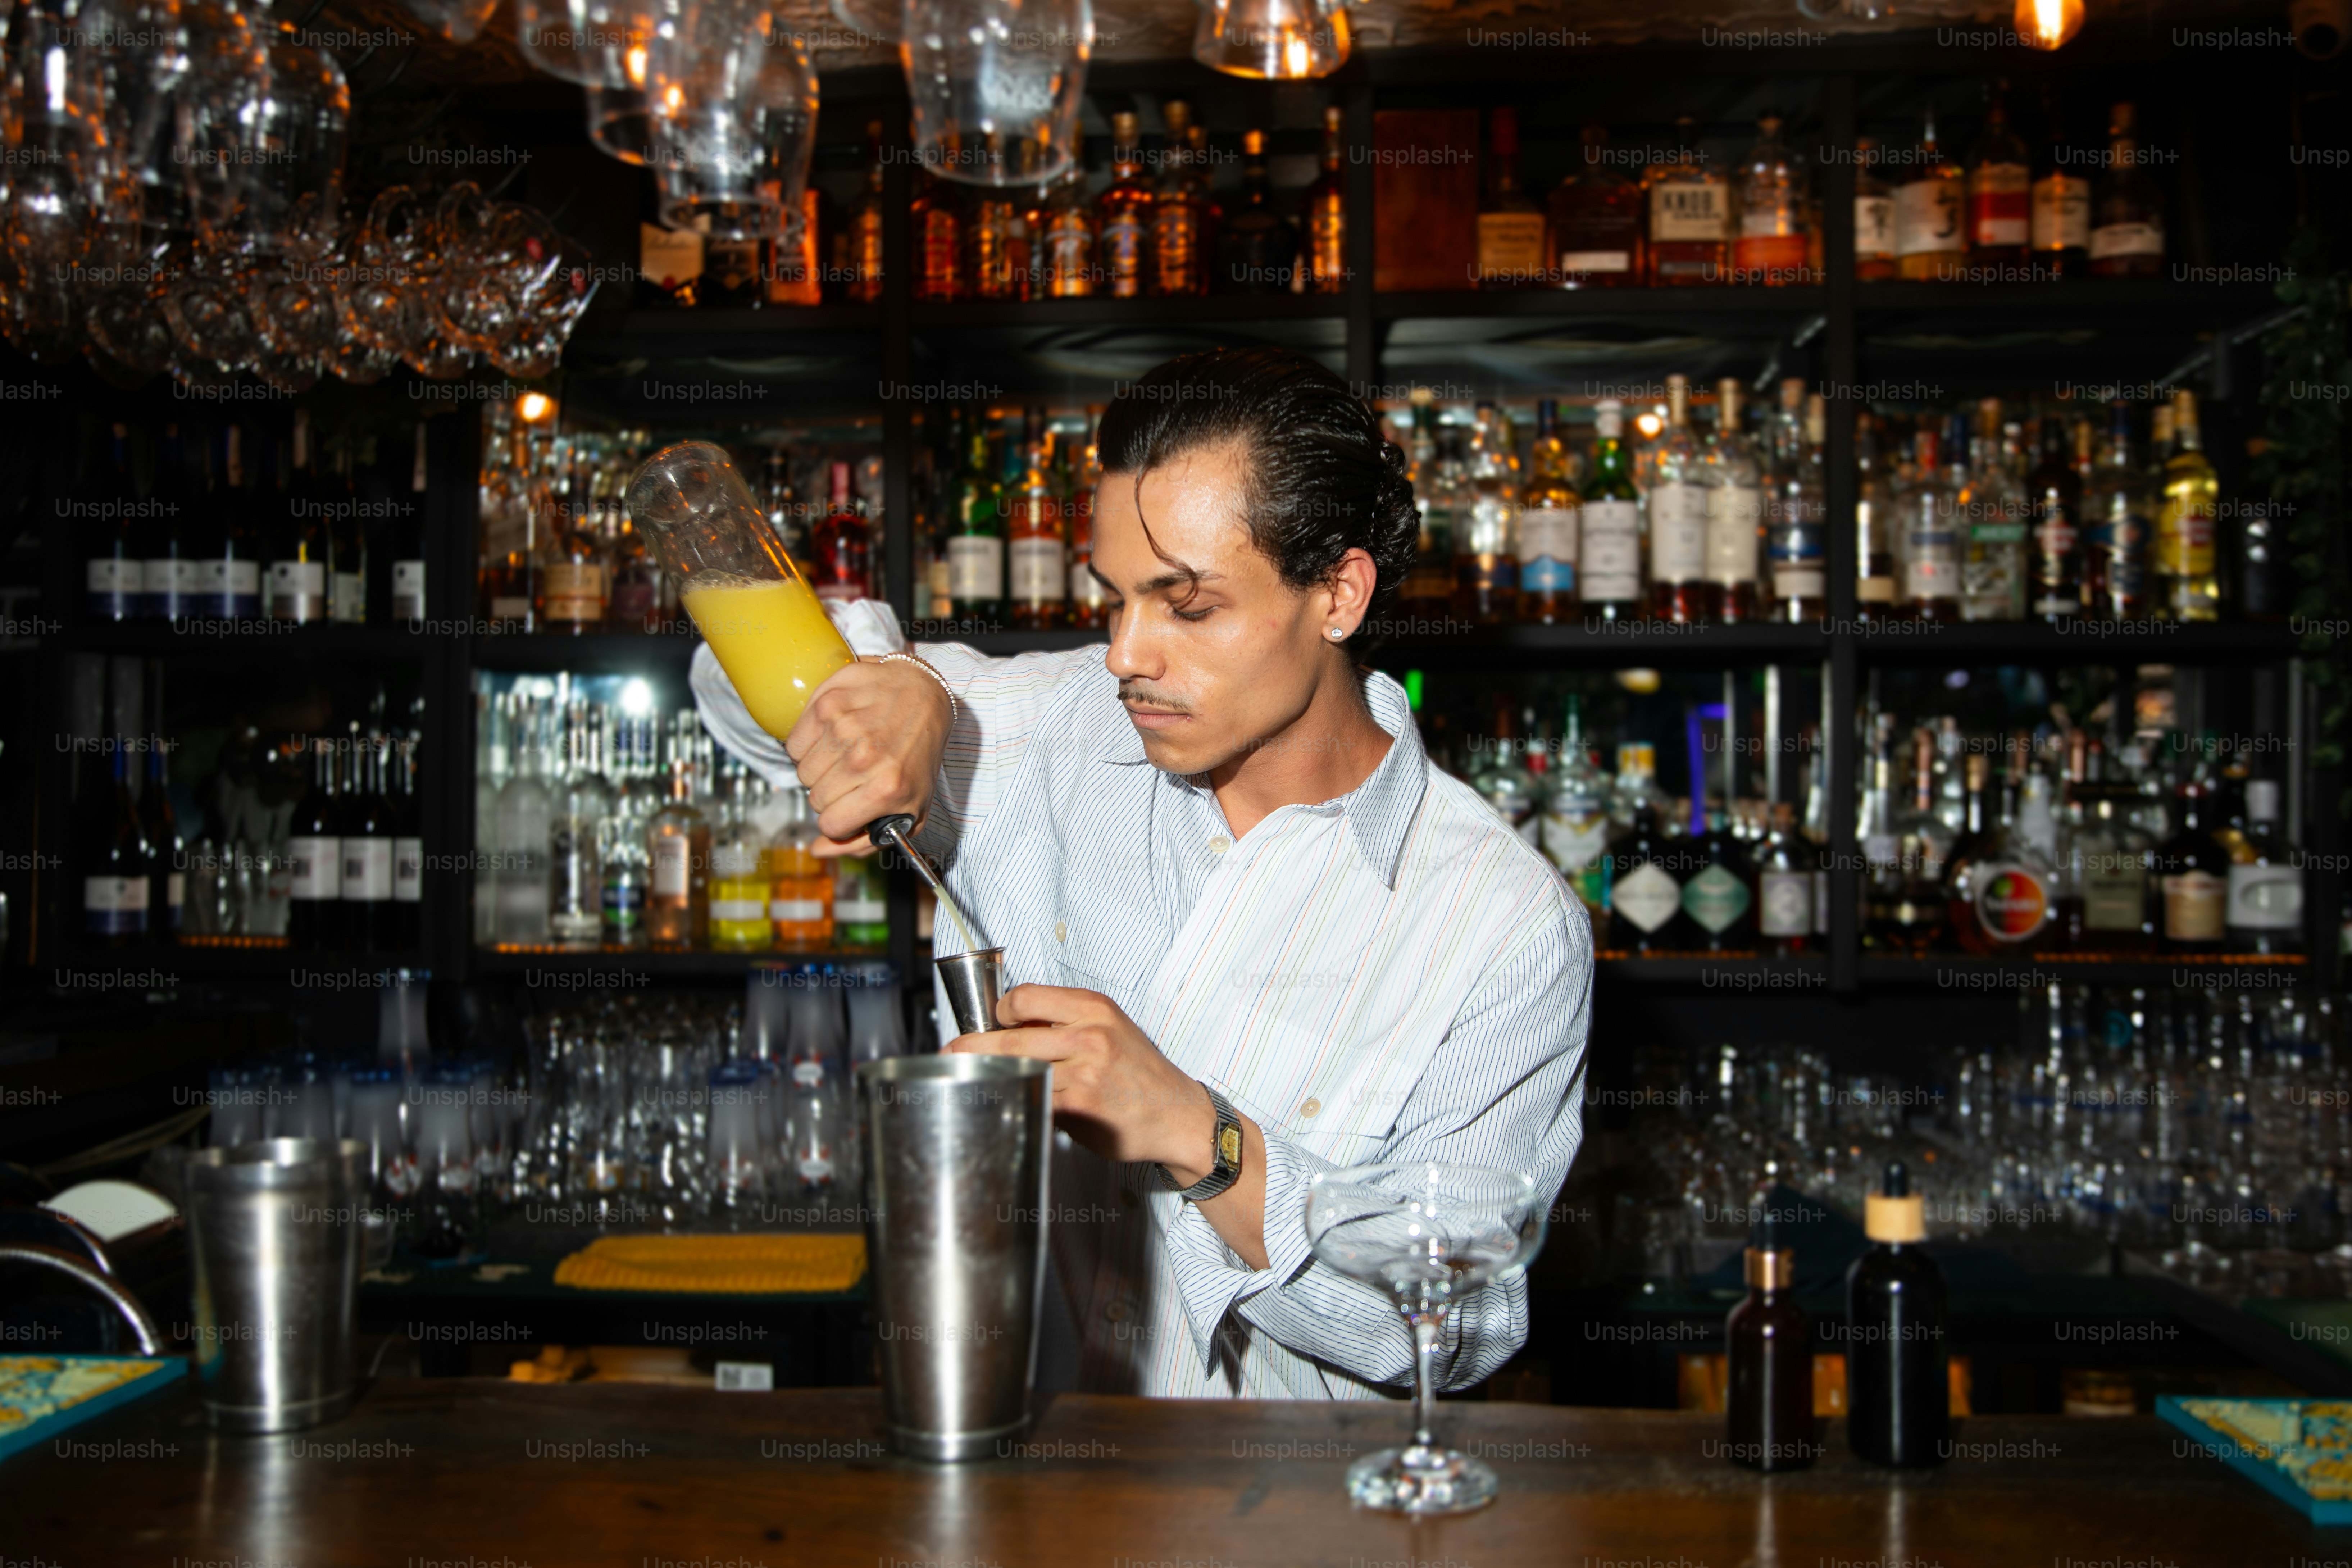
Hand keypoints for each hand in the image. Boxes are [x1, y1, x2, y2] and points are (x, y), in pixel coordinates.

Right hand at [785, 656, 952, 853]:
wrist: (925, 696)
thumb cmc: (917, 755)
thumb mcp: (911, 809)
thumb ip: (864, 841)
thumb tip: (818, 850)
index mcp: (887, 789)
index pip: (830, 824)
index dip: (839, 819)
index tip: (852, 806)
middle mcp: (865, 758)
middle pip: (815, 798)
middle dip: (831, 793)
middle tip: (854, 776)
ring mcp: (844, 727)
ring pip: (803, 770)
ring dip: (819, 768)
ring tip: (846, 754)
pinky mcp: (828, 701)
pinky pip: (794, 742)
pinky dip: (808, 743)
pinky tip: (833, 736)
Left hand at [945, 984, 1216, 1178]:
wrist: (1177, 1114)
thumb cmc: (1139, 1071)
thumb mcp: (1110, 1028)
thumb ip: (1065, 1023)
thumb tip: (1010, 1026)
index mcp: (1093, 1007)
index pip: (1025, 997)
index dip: (1000, 1011)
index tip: (991, 1023)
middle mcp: (1089, 1035)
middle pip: (1011, 1038)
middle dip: (972, 1048)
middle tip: (951, 1053)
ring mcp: (1084, 1072)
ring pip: (1018, 1072)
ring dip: (994, 1079)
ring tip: (977, 1081)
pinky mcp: (1080, 1107)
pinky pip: (1036, 1102)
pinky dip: (1022, 1103)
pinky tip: (1017, 1105)